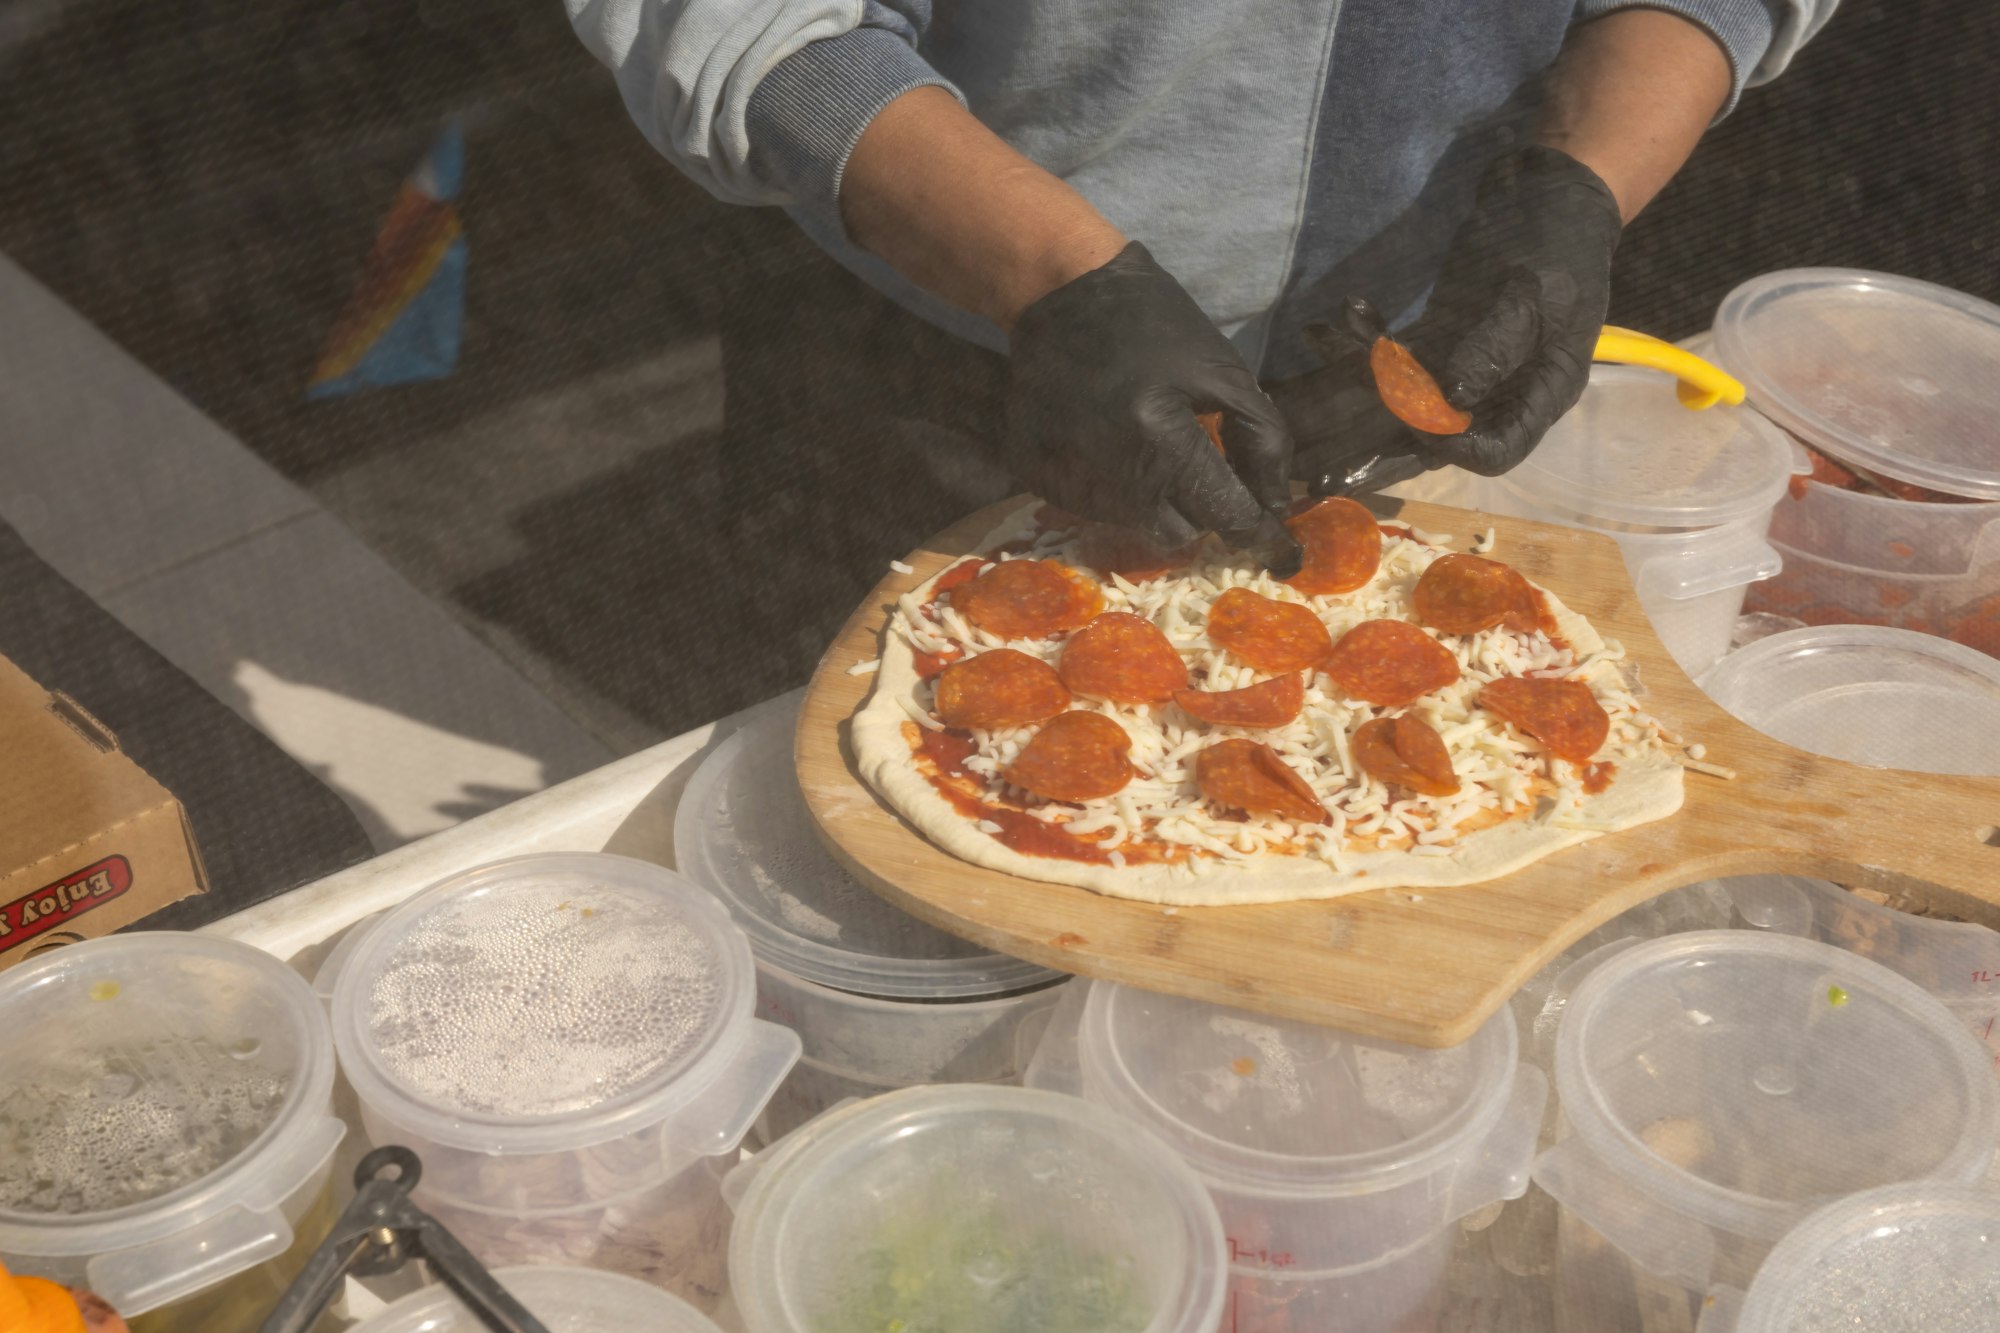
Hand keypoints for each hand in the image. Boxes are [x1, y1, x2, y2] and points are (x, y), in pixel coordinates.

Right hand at [1005, 242, 1302, 573]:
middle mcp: (1110, 474)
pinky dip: (1115, 490)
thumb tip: (1273, 505)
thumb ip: (1260, 438)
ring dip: (1157, 500)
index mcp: (1160, 439)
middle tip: (1201, 468)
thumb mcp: (1223, 369)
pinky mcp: (1039, 480)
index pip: (1225, 513)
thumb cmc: (1151, 322)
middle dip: (1201, 511)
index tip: (1284, 554)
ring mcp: (1067, 481)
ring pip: (1137, 525)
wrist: (1059, 294)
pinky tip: (1111, 442)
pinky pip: (1095, 510)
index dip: (1261, 536)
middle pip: (1179, 534)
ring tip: (1149, 445)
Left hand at [1289, 146, 1621, 494]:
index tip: (1417, 429)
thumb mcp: (1532, 293)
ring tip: (1312, 390)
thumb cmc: (1555, 239)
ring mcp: (1468, 365)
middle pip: (1439, 440)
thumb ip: (1494, 348)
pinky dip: (1367, 344)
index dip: (1455, 450)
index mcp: (1541, 389)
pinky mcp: (1442, 336)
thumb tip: (1452, 400)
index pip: (1497, 450)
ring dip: (1359, 396)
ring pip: (1408, 401)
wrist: (1551, 188)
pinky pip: (1399, 357)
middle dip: (1379, 451)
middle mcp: (1503, 389)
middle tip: (1322, 475)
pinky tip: (1337, 321)